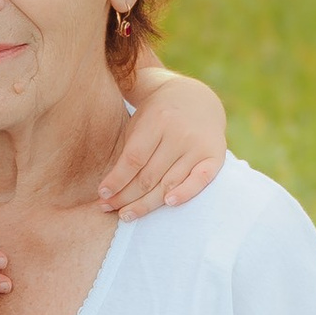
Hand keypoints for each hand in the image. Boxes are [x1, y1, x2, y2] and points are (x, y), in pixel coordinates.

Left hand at [97, 72, 226, 219]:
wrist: (198, 99)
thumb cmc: (158, 113)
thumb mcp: (139, 114)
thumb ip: (124, 140)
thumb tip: (101, 161)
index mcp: (157, 120)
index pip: (133, 159)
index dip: (117, 180)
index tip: (102, 195)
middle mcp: (179, 133)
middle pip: (149, 176)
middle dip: (125, 196)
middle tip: (108, 209)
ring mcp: (198, 146)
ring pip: (169, 183)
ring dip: (146, 204)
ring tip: (127, 214)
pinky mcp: (215, 156)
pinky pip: (200, 180)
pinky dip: (185, 193)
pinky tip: (168, 203)